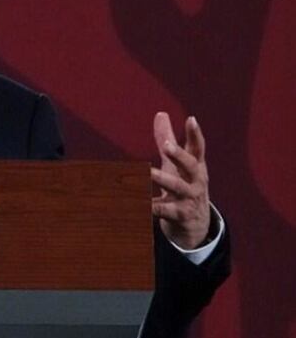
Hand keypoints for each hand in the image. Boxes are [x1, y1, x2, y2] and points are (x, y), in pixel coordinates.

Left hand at [150, 112, 210, 248]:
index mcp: (196, 166)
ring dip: (162, 179)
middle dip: (179, 156)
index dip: (195, 134)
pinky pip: (163, 210)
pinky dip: (151, 206)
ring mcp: (188, 198)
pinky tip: (139, 202)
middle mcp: (195, 181)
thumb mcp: (177, 164)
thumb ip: (168, 139)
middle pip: (191, 166)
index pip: (198, 148)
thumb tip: (160, 113)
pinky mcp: (179, 214)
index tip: (191, 119)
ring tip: (147, 172)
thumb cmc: (184, 185)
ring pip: (176, 187)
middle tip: (166, 146)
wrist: (197, 224)